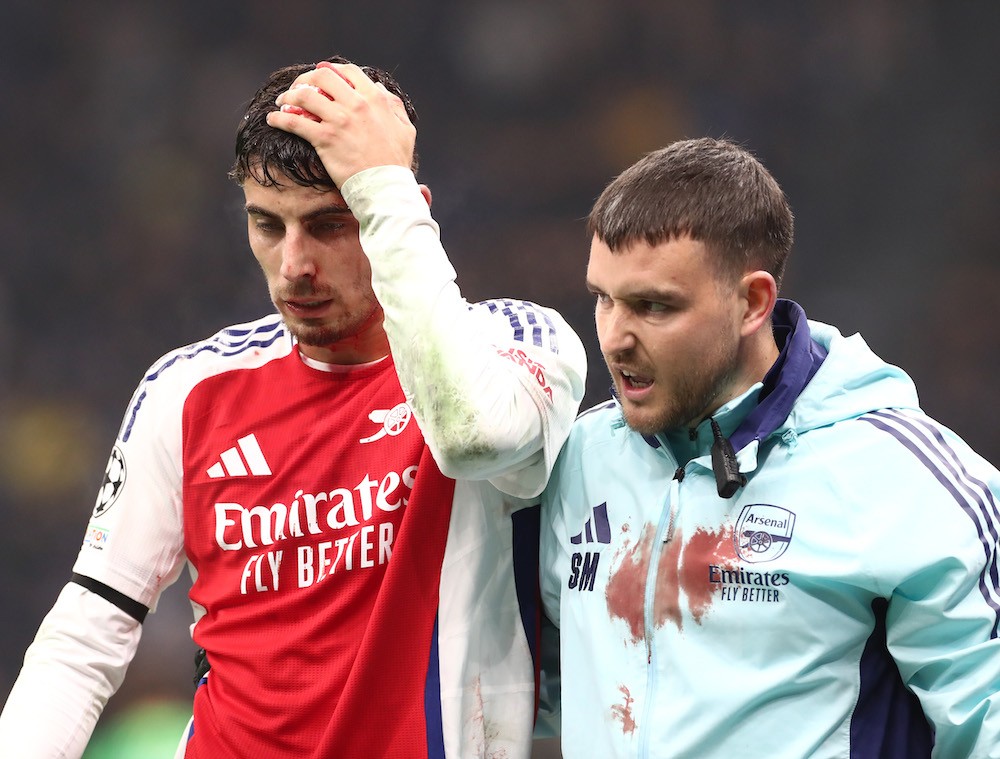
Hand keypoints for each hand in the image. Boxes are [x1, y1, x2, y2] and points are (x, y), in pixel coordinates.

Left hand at [266, 62, 415, 186]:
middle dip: (305, 80)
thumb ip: (394, 106)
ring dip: (288, 96)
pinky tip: (273, 119)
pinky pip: (295, 121)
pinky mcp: (325, 139)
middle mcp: (356, 104)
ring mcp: (339, 121)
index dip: (331, 71)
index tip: (321, 78)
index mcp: (375, 99)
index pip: (348, 72)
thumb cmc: (396, 162)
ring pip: (305, 96)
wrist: (386, 187)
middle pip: (322, 77)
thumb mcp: (405, 129)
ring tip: (282, 102)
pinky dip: (280, 118)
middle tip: (297, 88)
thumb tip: (380, 89)